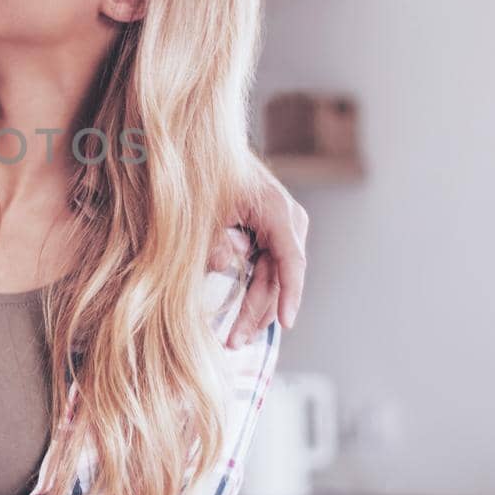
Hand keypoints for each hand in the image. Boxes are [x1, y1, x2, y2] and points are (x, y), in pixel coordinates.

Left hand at [209, 160, 308, 346]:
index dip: (290, 294)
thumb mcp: (204, 209)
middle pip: (278, 277)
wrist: (203, 151)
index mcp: (277, 209)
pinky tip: (242, 321)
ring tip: (233, 340)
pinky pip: (265, 271)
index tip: (286, 322)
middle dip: (258, 313)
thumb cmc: (205, 175)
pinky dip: (253, 294)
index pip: (291, 260)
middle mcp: (286, 221)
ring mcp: (280, 229)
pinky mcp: (268, 236)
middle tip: (234, 343)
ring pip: (271, 279)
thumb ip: (212, 239)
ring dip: (255, 310)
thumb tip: (224, 265)